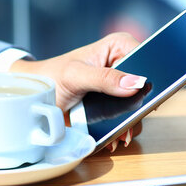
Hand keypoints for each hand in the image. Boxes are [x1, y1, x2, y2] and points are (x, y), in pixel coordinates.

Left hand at [10, 32, 144, 150]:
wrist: (36, 96)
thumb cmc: (52, 77)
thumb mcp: (77, 76)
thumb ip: (105, 78)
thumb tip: (136, 83)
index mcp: (118, 47)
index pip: (148, 59)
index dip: (149, 78)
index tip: (143, 97)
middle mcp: (123, 65)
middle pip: (146, 86)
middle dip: (140, 106)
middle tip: (131, 121)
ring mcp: (120, 87)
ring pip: (140, 106)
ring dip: (132, 122)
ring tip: (122, 135)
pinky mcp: (115, 105)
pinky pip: (129, 118)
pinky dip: (124, 130)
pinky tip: (116, 138)